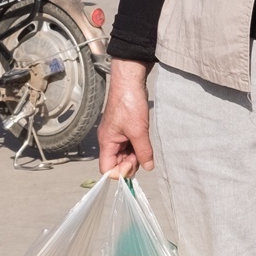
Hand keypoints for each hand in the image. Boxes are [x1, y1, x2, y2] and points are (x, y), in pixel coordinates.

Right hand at [97, 62, 151, 177]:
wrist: (130, 82)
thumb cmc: (129, 103)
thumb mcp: (139, 132)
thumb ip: (143, 152)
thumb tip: (148, 167)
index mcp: (107, 142)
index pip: (107, 168)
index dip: (120, 172)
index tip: (134, 165)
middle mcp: (109, 140)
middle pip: (116, 163)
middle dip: (130, 164)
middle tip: (142, 155)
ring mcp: (116, 135)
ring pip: (124, 155)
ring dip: (135, 155)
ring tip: (144, 145)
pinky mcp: (124, 129)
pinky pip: (129, 145)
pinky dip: (136, 147)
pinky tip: (143, 141)